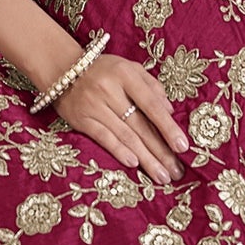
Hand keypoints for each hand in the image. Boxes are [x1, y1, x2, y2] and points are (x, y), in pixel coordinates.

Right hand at [54, 53, 188, 185]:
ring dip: (146, 158)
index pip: (151, 105)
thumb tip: (170, 110)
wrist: (62, 69)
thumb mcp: (129, 68)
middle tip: (176, 172)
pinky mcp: (81, 120)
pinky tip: (134, 164)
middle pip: (140, 125)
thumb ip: (151, 86)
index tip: (183, 146)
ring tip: (161, 176)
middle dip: (161, 151)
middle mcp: (110, 90)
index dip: (168, 127)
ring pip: (125, 136)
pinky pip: (103, 138)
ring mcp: (94, 106)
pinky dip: (119, 151)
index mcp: (126, 75)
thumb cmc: (104, 71)